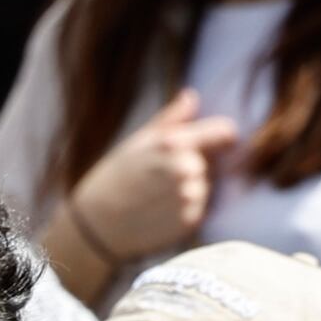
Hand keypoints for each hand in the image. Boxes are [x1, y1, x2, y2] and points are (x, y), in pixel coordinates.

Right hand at [68, 88, 239, 267]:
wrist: (96, 224)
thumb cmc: (113, 177)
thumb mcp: (136, 141)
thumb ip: (170, 119)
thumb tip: (191, 96)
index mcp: (173, 143)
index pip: (224, 131)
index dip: (221, 135)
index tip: (217, 141)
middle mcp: (186, 169)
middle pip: (213, 161)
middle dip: (197, 164)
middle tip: (165, 174)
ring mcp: (190, 197)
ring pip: (206, 185)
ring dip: (191, 187)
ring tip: (160, 193)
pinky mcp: (190, 220)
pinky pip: (199, 208)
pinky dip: (185, 208)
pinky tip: (160, 209)